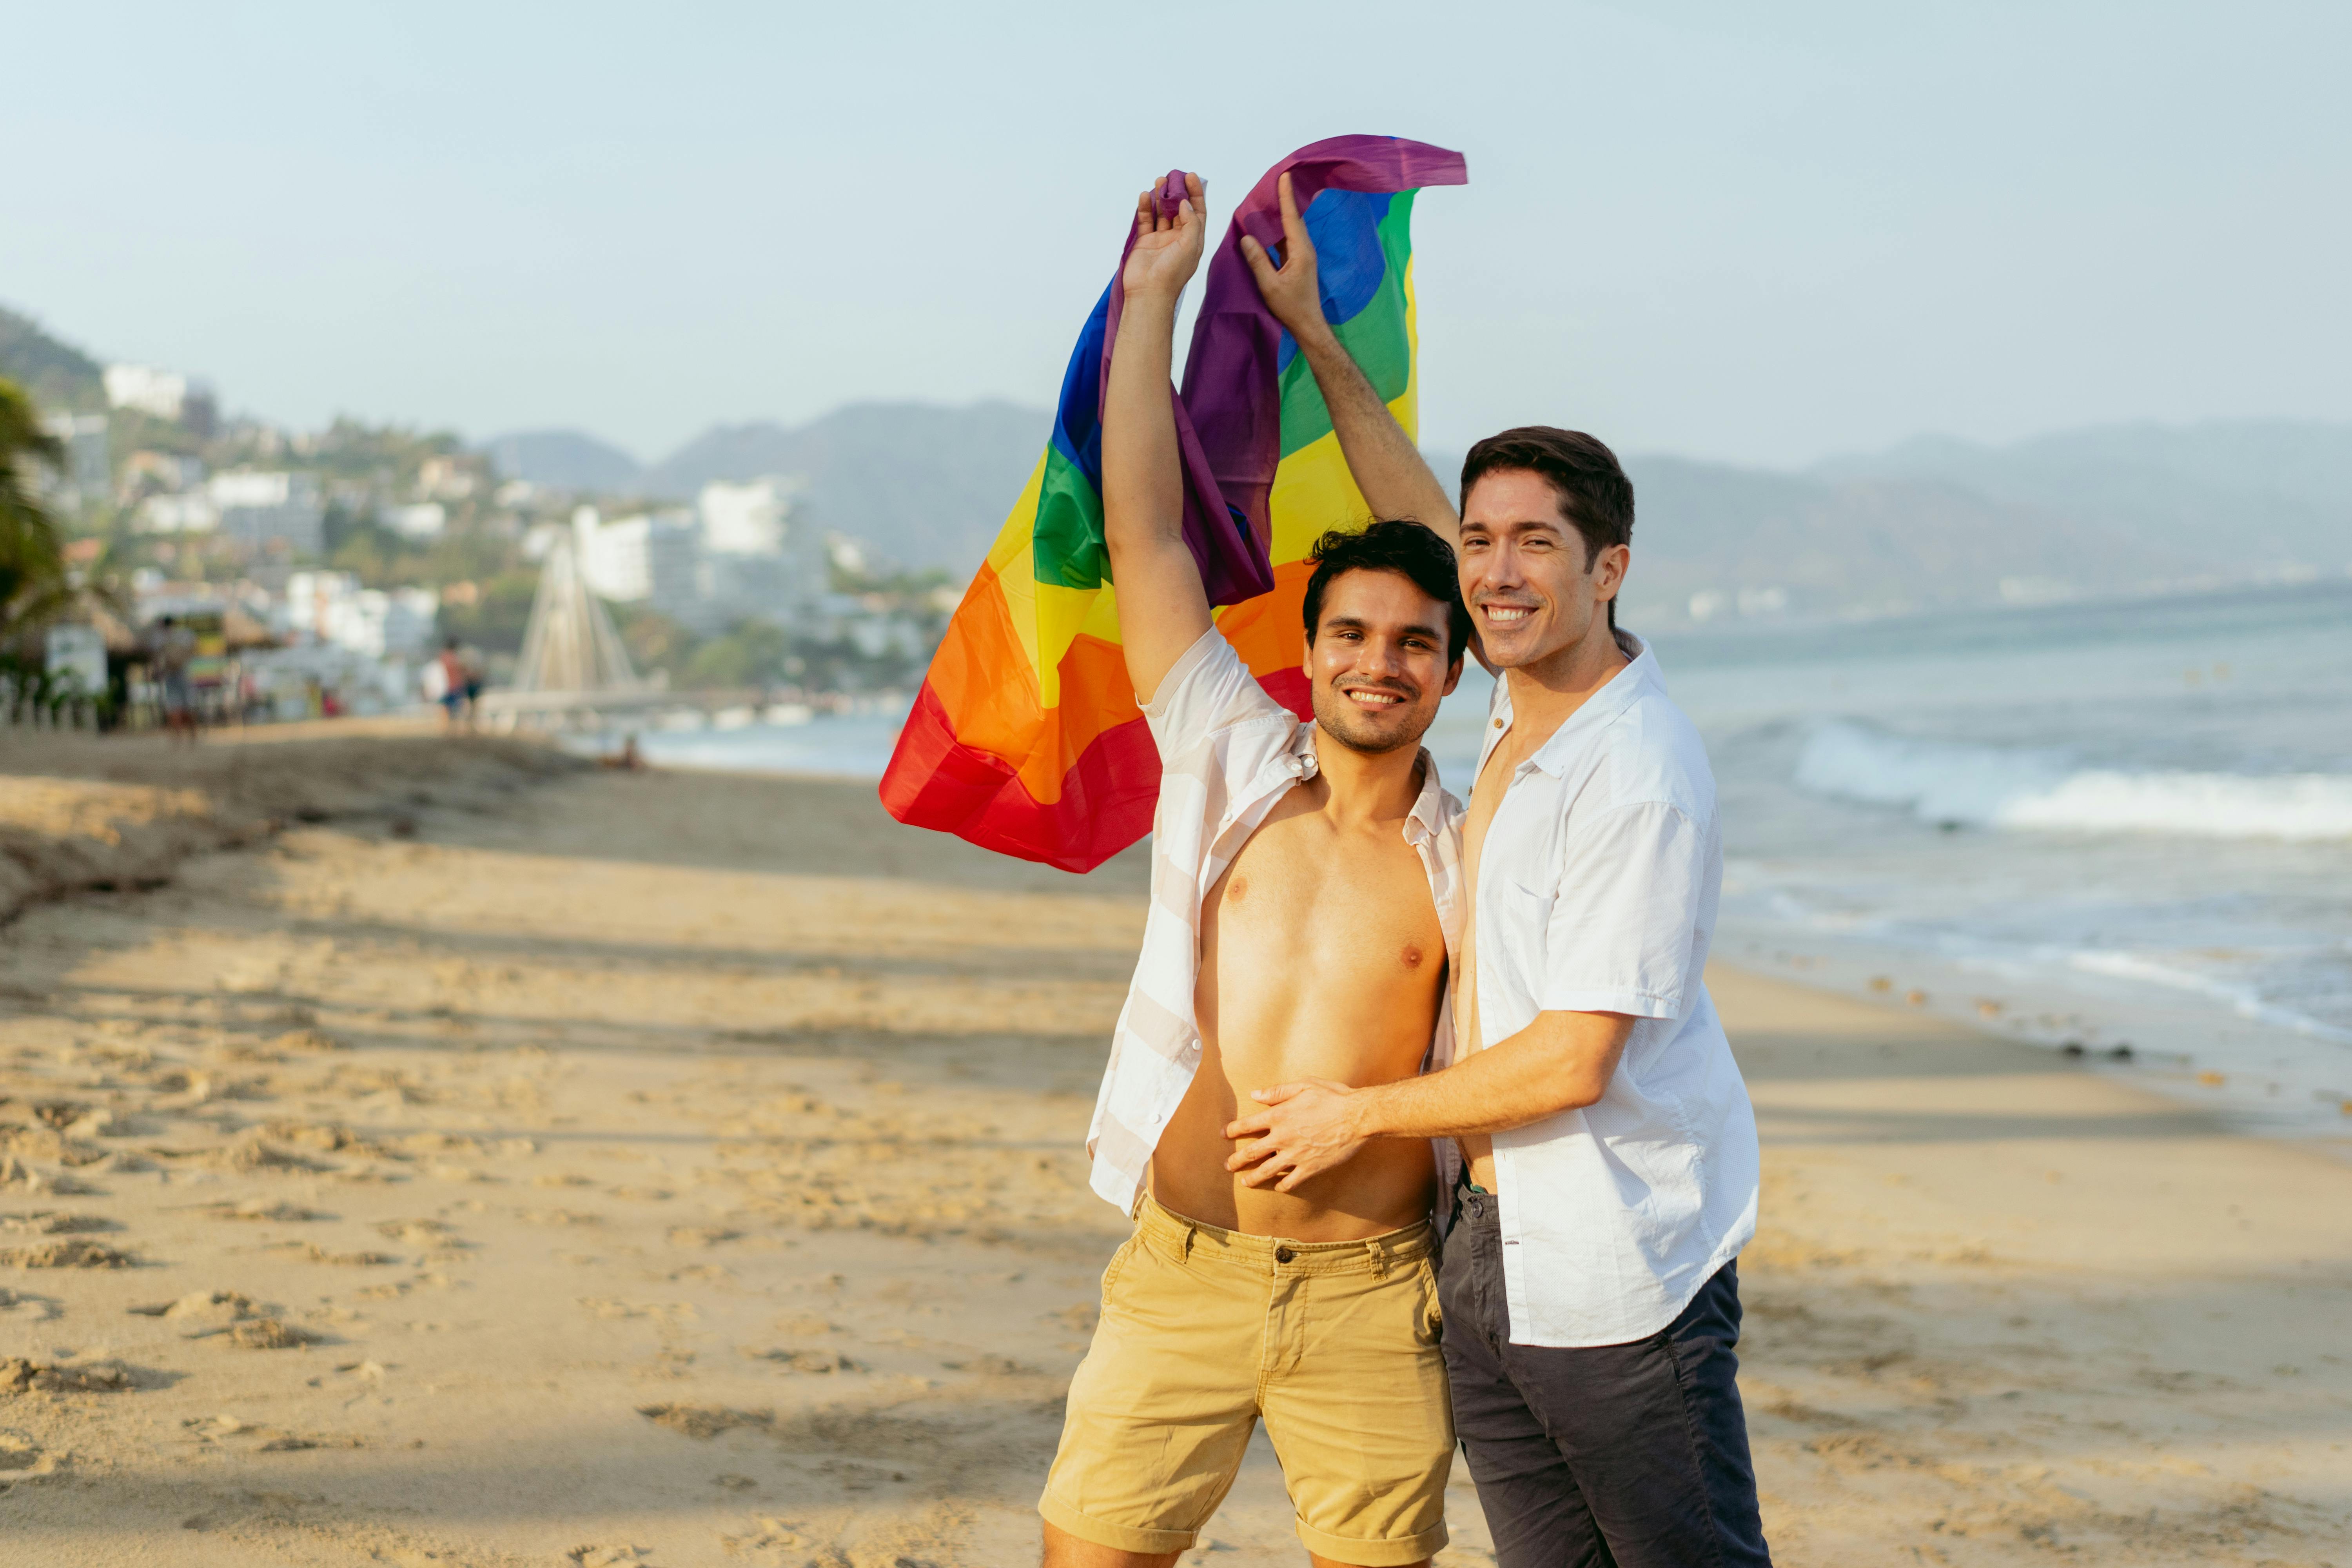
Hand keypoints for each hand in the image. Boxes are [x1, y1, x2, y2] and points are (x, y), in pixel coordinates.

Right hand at [1122, 171, 1206, 302]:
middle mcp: (1178, 238)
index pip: (1197, 212)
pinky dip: (1145, 208)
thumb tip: (1185, 203)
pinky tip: (1145, 196)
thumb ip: (1191, 222)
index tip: (1190, 177)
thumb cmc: (1172, 274)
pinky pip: (1146, 221)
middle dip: (1176, 192)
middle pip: (1179, 209)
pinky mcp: (1145, 242)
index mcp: (1193, 240)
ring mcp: (1160, 240)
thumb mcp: (1190, 246)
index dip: (1195, 194)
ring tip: (1158, 182)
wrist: (1149, 293)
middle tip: (1171, 177)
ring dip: (1160, 197)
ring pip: (1161, 213)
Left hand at [1223, 1077, 1366, 1192]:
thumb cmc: (1332, 1097)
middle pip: (1251, 1153)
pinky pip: (1291, 1181)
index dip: (1232, 1130)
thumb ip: (1277, 1091)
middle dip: (1236, 1160)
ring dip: (1253, 1178)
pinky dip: (1282, 1185)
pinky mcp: (1310, 1168)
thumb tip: (1255, 1094)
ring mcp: (1295, 1155)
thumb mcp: (1304, 1085)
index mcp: (1278, 1116)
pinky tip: (1279, 1187)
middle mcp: (1282, 1137)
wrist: (1357, 1117)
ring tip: (1245, 1183)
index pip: (1246, 1125)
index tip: (1224, 1134)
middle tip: (1228, 1165)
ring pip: (1266, 1171)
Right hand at [1238, 172, 1328, 343]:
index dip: (1286, 196)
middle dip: (1284, 199)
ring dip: (1281, 213)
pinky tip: (1268, 225)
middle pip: (1293, 218)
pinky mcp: (1298, 261)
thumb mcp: (1270, 285)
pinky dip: (1278, 228)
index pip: (1291, 217)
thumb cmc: (1291, 307)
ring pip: (1290, 228)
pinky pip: (1287, 239)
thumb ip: (1257, 260)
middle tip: (1275, 180)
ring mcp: (1302, 255)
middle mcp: (1304, 249)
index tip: (1284, 176)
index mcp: (1301, 251)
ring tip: (1269, 198)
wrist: (1308, 324)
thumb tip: (1246, 237)